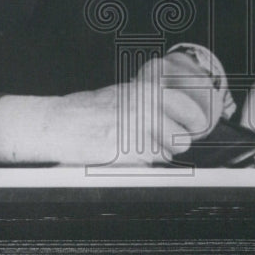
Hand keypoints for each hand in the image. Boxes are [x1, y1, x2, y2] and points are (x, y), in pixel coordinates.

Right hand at [0, 73, 214, 166]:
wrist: (59, 125)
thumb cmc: (86, 109)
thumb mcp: (122, 92)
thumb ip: (149, 99)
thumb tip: (175, 110)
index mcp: (146, 90)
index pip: (188, 106)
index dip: (194, 121)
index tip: (195, 127)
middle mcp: (145, 108)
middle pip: (183, 135)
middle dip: (178, 142)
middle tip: (168, 143)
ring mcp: (137, 131)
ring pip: (167, 153)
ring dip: (159, 155)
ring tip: (140, 148)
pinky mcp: (127, 153)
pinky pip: (149, 164)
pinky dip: (143, 164)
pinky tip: (127, 155)